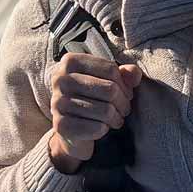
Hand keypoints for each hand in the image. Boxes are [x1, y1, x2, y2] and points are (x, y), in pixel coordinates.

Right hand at [48, 52, 141, 172]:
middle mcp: (60, 79)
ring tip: (115, 119)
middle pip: (110, 89)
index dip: (125, 84)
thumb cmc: (92, 98)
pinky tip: (102, 128)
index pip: (111, 69)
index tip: (126, 93)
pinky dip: (105, 129)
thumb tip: (134, 73)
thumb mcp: (109, 81)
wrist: (70, 127)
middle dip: (124, 102)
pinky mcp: (60, 125)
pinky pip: (97, 127)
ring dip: (117, 118)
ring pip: (106, 110)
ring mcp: (57, 102)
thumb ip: (125, 74)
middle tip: (124, 109)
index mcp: (70, 61)